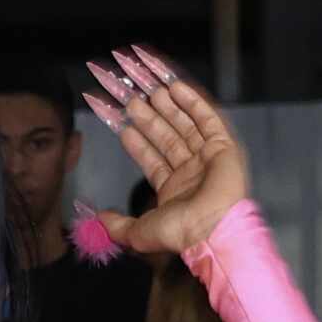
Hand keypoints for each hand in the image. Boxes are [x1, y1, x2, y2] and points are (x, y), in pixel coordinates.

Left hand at [82, 47, 249, 257]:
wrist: (212, 228)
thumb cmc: (178, 232)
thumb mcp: (138, 233)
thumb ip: (117, 225)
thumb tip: (99, 220)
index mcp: (173, 191)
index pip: (152, 160)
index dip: (137, 144)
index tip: (123, 126)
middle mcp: (190, 173)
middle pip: (167, 138)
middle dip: (150, 120)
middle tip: (133, 102)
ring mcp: (207, 159)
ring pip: (185, 126)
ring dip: (169, 108)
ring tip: (152, 91)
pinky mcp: (223, 147)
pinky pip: (207, 119)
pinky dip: (193, 103)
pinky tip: (176, 88)